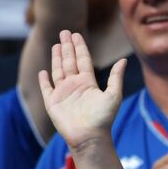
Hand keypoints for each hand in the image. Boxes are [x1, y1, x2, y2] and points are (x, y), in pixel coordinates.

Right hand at [38, 31, 125, 152]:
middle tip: (64, 31)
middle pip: (70, 61)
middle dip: (67, 47)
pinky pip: (47, 88)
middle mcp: (75, 86)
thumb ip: (116, 77)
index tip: (76, 34)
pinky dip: (44, 80)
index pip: (83, 60)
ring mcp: (63, 93)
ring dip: (56, 58)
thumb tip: (124, 60)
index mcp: (88, 83)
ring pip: (58, 71)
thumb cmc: (103, 118)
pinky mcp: (53, 103)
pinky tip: (43, 71)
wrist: (90, 137)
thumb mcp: (113, 95)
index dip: (79, 47)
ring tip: (56, 44)